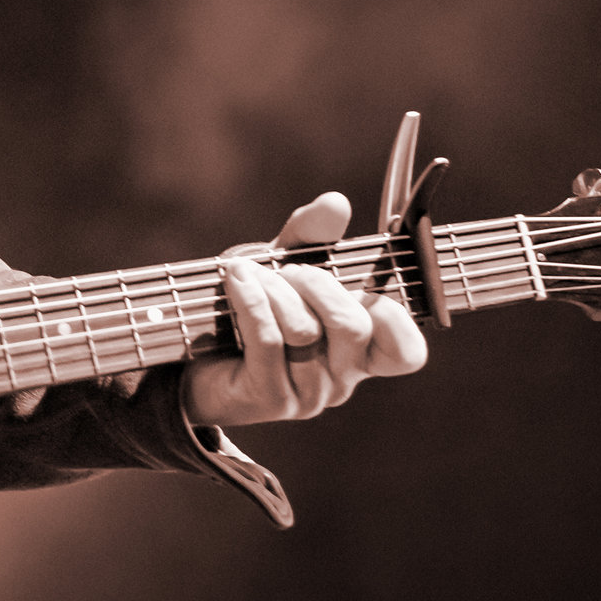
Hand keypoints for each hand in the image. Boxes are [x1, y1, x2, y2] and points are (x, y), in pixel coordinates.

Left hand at [181, 192, 426, 428]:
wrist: (194, 348)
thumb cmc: (254, 305)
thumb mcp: (286, 263)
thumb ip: (313, 234)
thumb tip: (337, 202)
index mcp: (359, 351)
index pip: (406, 353)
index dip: (394, 317)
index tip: (357, 284)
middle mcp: (342, 378)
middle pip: (353, 327)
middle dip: (317, 283)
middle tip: (288, 270)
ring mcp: (308, 394)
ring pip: (305, 332)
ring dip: (273, 289)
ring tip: (248, 273)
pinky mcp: (270, 398)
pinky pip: (268, 340)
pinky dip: (251, 299)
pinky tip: (235, 279)